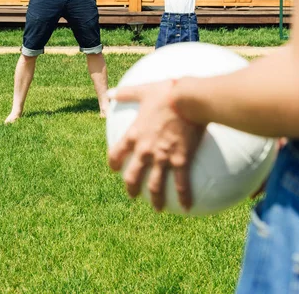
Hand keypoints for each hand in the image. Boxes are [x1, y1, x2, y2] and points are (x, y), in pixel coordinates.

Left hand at [108, 80, 205, 210]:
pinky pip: (181, 185)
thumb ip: (126, 93)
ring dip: (155, 200)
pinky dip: (183, 197)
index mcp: (134, 134)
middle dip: (131, 188)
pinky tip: (187, 207)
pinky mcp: (180, 161)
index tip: (114, 169)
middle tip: (133, 195)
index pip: (117, 153)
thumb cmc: (166, 92)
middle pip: (133, 176)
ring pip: (155, 186)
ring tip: (158, 208)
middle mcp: (145, 150)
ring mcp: (162, 158)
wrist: (187, 99)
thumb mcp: (143, 91)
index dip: (113, 163)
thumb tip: (110, 92)